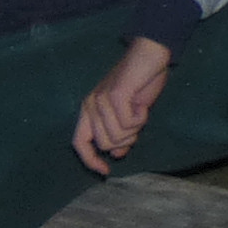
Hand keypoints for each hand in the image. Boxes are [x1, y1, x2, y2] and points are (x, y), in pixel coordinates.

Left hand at [71, 38, 172, 173]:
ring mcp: (100, 100)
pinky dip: (141, 118)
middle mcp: (90, 105)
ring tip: (138, 110)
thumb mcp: (128, 115)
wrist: (148, 56)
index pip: (78, 143)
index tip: (105, 171)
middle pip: (105, 144)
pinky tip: (141, 104)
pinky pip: (129, 124)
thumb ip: (119, 133)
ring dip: (135, 129)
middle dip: (126, 140)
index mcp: (88, 110)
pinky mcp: (115, 96)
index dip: (89, 160)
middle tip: (136, 121)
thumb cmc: (139, 84)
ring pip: (118, 136)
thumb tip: (116, 154)